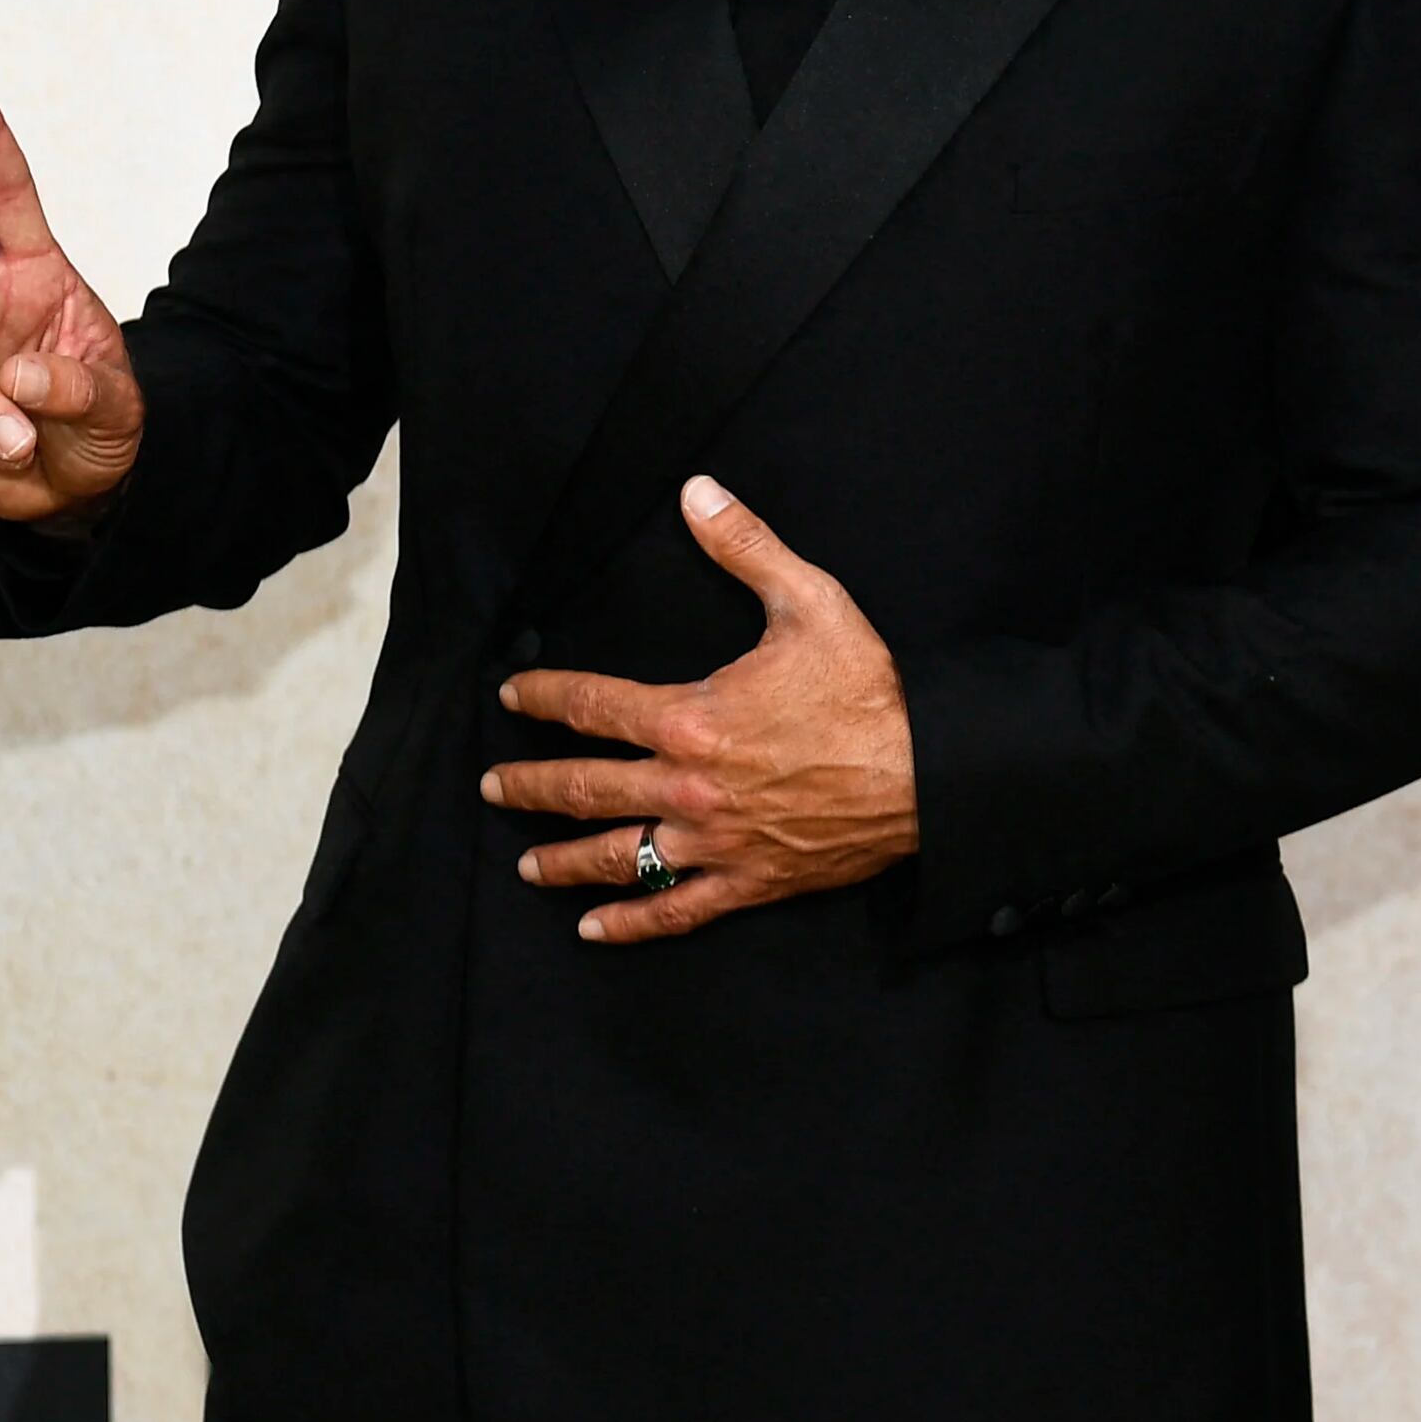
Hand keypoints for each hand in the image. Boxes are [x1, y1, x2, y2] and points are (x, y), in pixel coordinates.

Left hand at [479, 478, 918, 944]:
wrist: (927, 774)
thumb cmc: (869, 691)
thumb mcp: (810, 602)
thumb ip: (745, 547)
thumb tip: (697, 493)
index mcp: (691, 717)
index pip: (592, 707)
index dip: (544, 697)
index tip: (512, 695)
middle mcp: (687, 786)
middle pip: (583, 788)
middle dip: (530, 786)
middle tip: (493, 786)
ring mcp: (713, 842)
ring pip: (616, 856)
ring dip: (563, 860)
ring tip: (528, 864)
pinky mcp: (747, 881)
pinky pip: (675, 911)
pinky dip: (630, 923)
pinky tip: (594, 928)